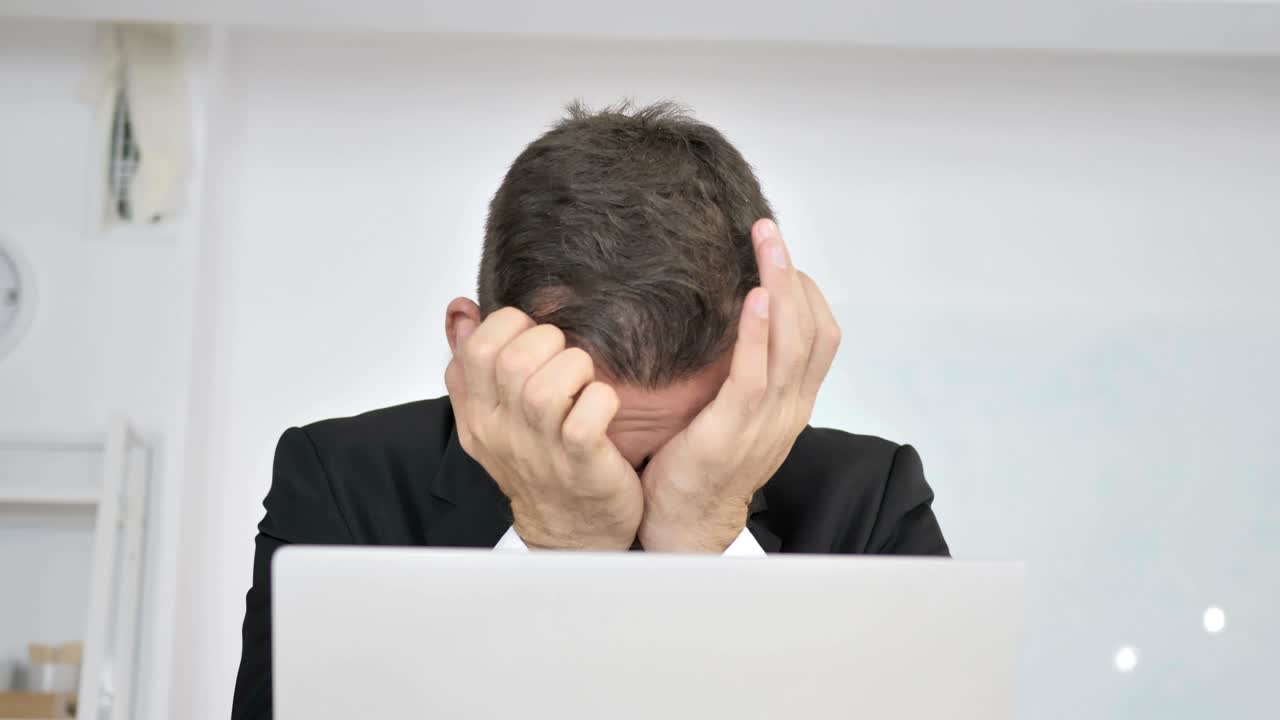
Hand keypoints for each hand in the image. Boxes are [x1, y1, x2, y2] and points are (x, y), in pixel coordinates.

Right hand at [445, 307, 642, 549]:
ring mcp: (541, 450)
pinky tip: (602, 406)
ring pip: (546, 387)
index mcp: (480, 414)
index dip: (510, 326)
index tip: (531, 338)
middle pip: (512, 361)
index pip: (477, 348)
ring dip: (575, 369)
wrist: (569, 532)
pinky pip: (584, 421)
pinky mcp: (581, 465)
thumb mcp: (492, 415)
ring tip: (583, 382)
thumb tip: (461, 310)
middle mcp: (504, 431)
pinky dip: (600, 401)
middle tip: (564, 359)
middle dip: (549, 342)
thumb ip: (472, 363)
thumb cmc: (538, 466)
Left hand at [637, 219, 840, 551]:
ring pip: (792, 345)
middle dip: (793, 273)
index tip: (782, 257)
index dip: (807, 292)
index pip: (820, 338)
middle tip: (770, 230)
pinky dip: (760, 335)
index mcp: (790, 404)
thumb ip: (741, 374)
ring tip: (766, 244)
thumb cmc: (697, 467)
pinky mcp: (733, 432)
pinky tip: (754, 299)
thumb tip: (729, 325)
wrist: (684, 526)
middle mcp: (788, 409)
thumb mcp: (731, 413)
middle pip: (812, 330)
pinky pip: (755, 376)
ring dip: (780, 286)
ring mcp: (766, 421)